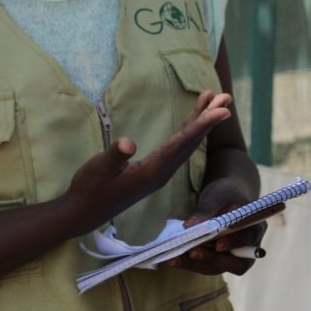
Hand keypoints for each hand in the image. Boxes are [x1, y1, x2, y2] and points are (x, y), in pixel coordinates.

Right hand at [61, 91, 231, 235]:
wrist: (83, 213)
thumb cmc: (89, 188)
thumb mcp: (97, 169)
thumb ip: (114, 156)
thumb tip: (128, 143)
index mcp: (153, 171)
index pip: (183, 144)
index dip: (203, 125)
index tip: (222, 112)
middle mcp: (162, 172)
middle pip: (192, 141)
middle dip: (210, 118)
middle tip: (227, 97)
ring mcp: (160, 173)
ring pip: (187, 143)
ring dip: (201, 122)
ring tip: (215, 99)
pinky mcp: (155, 172)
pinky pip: (178, 147)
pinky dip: (188, 130)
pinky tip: (194, 120)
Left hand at [165, 176, 279, 276]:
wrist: (225, 199)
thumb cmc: (227, 194)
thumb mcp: (219, 194)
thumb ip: (207, 208)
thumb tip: (189, 226)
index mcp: (255, 228)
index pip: (248, 239)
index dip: (235, 243)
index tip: (218, 244)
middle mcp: (248, 247)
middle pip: (236, 263)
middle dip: (213, 259)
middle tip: (193, 252)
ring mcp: (233, 257)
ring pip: (217, 267)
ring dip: (196, 264)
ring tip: (175, 257)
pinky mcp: (218, 261)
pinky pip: (205, 266)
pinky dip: (189, 264)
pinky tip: (173, 259)